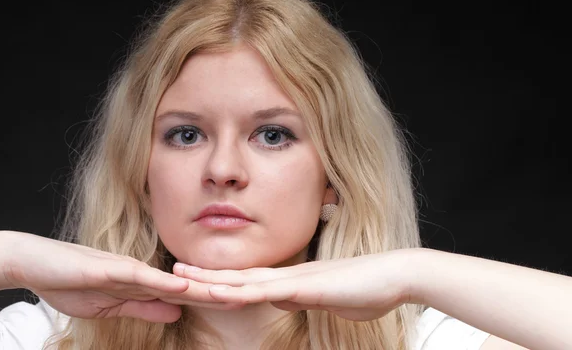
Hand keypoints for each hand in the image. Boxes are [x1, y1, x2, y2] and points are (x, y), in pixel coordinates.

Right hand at [2, 232, 234, 322]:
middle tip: (251, 296)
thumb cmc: (72, 281)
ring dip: (201, 287)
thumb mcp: (114, 304)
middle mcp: (144, 271)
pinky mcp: (110, 269)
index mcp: (146, 281)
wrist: (36, 264)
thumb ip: (146, 305)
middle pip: (188, 284)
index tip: (239, 303)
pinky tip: (185, 286)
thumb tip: (178, 309)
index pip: (186, 292)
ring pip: (172, 280)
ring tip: (232, 292)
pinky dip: (163, 283)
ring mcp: (128, 268)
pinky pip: (141, 277)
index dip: (212, 298)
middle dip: (218, 292)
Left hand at [173, 249, 416, 320]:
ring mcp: (296, 280)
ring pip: (246, 281)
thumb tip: (280, 299)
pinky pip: (269, 291)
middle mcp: (289, 276)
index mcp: (293, 280)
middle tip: (175, 272)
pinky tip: (222, 292)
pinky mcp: (307, 287)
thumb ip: (301, 297)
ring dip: (214, 281)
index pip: (250, 281)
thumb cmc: (367, 288)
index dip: (222, 280)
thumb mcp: (326, 299)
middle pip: (240, 276)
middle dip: (206, 276)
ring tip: (184, 279)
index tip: (197, 280)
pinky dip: (243, 292)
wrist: (396, 275)